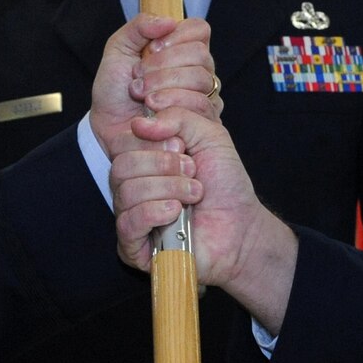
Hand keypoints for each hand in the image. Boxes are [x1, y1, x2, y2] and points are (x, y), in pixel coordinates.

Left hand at [89, 14, 219, 159]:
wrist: (109, 127)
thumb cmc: (115, 90)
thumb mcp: (118, 49)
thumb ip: (139, 26)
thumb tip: (169, 21)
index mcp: (182, 48)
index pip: (199, 29)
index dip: (176, 36)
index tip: (150, 49)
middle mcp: (199, 70)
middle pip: (200, 54)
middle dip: (163, 65)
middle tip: (138, 77)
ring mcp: (205, 95)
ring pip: (201, 79)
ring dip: (164, 85)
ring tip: (142, 95)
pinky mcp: (205, 121)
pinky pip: (200, 105)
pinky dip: (171, 104)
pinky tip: (153, 110)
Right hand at [111, 106, 297, 330]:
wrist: (242, 226)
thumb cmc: (225, 184)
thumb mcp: (209, 135)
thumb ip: (179, 116)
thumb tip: (139, 123)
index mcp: (143, 160)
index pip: (124, 140)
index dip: (155, 141)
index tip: (183, 146)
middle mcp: (132, 186)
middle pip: (121, 165)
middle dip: (163, 165)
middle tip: (193, 171)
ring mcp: (131, 216)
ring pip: (126, 192)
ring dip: (168, 189)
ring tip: (195, 194)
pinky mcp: (133, 246)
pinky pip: (128, 222)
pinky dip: (155, 212)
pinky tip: (177, 214)